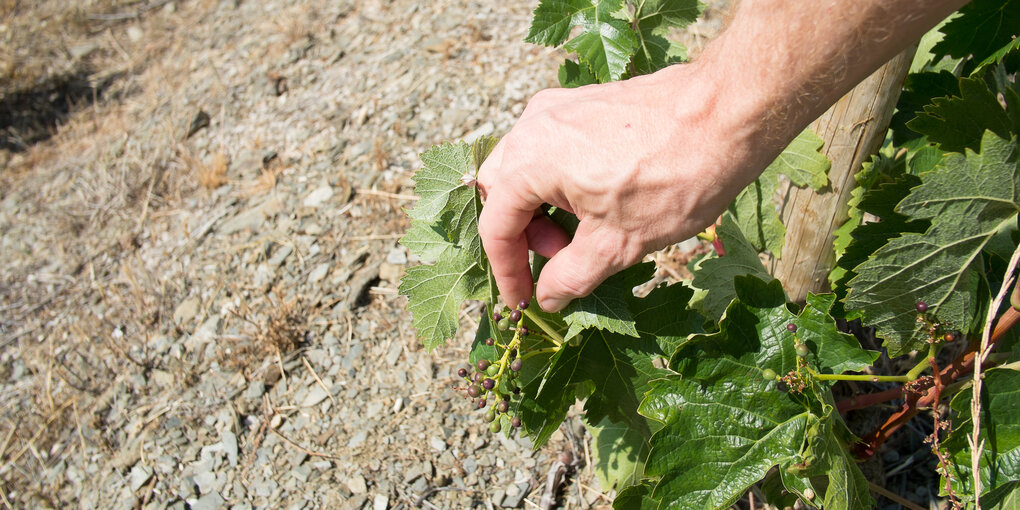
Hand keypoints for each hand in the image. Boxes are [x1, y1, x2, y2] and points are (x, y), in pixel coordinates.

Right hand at [477, 64, 773, 311]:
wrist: (728, 113)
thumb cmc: (674, 175)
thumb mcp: (618, 244)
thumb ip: (571, 275)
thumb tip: (548, 297)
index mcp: (530, 161)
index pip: (496, 227)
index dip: (507, 271)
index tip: (522, 301)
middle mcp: (533, 126)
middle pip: (502, 192)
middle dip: (524, 233)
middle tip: (562, 257)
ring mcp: (558, 108)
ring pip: (525, 167)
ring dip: (542, 207)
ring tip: (586, 230)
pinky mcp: (584, 102)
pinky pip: (551, 147)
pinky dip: (560, 180)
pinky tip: (599, 200)